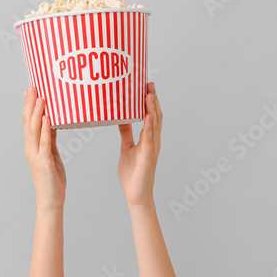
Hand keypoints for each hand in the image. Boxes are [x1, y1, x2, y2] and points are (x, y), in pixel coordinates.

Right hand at [22, 86, 65, 211]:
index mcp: (31, 146)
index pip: (28, 122)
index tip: (30, 90)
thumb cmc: (52, 179)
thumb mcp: (52, 154)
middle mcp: (30, 148)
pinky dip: (46, 130)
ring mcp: (36, 155)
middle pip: (28, 122)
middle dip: (30, 104)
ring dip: (37, 113)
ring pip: (35, 130)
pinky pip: (45, 143)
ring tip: (41, 98)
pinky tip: (48, 119)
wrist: (51, 201)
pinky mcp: (44, 162)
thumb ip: (50, 139)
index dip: (28, 105)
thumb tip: (53, 121)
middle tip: (32, 87)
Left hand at [118, 82, 162, 206]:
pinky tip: (147, 116)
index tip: (146, 84)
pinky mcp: (148, 157)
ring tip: (149, 94)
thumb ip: (126, 133)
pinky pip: (149, 140)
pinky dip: (149, 127)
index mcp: (148, 138)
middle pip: (155, 116)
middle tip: (149, 83)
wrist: (135, 193)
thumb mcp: (127, 147)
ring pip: (154, 125)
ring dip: (152, 109)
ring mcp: (152, 149)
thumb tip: (121, 118)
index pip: (151, 115)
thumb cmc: (133, 172)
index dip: (150, 100)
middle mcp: (153, 141)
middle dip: (153, 99)